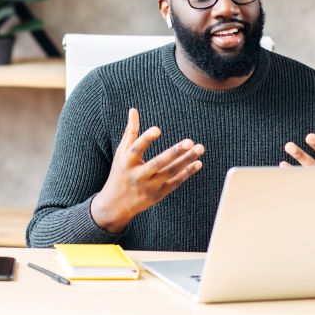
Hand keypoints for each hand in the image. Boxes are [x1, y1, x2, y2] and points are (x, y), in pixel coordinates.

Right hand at [91, 108, 203, 232]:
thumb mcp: (121, 153)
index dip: (146, 139)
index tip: (157, 129)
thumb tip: (133, 110)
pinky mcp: (158, 194)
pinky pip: (175, 182)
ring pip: (170, 173)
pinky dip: (187, 173)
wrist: (115, 204)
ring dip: (186, 161)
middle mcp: (138, 175)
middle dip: (174, 153)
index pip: (136, 149)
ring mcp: (149, 186)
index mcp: (127, 162)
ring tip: (199, 148)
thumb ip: (130, 132)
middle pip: (158, 163)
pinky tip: (198, 162)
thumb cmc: (120, 172)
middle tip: (190, 141)